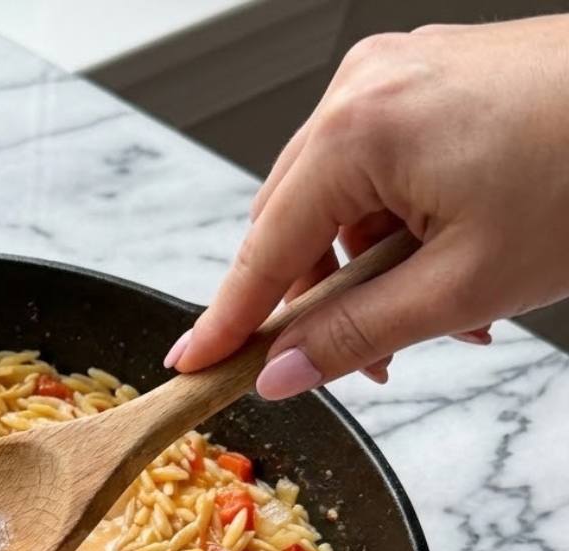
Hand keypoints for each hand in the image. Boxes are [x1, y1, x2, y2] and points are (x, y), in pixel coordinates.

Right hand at [167, 17, 568, 397]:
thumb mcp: (463, 286)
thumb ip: (357, 337)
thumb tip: (284, 373)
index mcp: (358, 129)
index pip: (262, 249)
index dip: (226, 319)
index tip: (190, 363)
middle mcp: (363, 88)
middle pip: (291, 223)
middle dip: (316, 300)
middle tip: (351, 360)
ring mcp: (395, 75)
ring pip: (334, 202)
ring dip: (364, 271)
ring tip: (431, 320)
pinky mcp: (426, 78)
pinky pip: (375, 170)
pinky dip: (393, 230)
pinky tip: (442, 267)